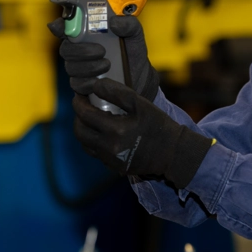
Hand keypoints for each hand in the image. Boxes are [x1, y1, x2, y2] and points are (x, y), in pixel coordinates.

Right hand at [48, 15, 159, 100]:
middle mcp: (79, 50)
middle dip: (82, 51)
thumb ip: (128, 24)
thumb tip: (114, 22)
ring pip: (71, 68)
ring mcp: (79, 68)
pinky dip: (89, 82)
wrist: (140, 78)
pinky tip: (101, 80)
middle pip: (65, 49)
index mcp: (87, 33)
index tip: (60, 26)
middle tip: (102, 51)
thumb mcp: (135, 34)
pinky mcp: (82, 86)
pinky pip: (77, 85)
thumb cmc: (132, 53)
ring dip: (89, 67)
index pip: (66, 27)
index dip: (60, 25)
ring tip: (107, 65)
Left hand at [72, 79, 211, 188]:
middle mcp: (109, 148)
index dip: (78, 102)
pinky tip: (104, 132)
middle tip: (83, 106)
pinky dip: (94, 141)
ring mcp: (110, 160)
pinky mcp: (114, 167)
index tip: (80, 94)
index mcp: (115, 130)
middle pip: (80, 132)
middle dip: (77, 117)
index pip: (84, 114)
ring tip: (92, 118)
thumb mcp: (141, 104)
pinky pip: (96, 153)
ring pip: (85, 144)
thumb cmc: (158, 125)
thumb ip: (117, 92)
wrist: (173, 153)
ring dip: (84, 130)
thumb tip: (95, 84)